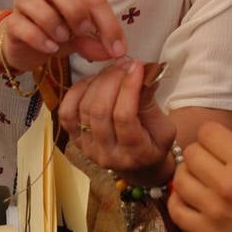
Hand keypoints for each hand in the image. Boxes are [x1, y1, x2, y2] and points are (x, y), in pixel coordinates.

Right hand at [0, 0, 126, 71]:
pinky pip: (19, 23)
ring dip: (52, 21)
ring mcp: (24, 3)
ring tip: (63, 39)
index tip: (117, 49)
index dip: (107, 23)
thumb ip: (97, 43)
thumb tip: (115, 51)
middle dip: (75, 10)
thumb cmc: (57, 36)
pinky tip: (49, 48)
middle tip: (84, 32)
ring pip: (33, 0)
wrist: (26, 49)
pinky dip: (37, 37)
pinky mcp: (11, 23)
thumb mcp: (81, 40)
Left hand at [59, 58, 176, 183]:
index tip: (136, 66)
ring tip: (113, 70)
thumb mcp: (165, 127)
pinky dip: (77, 91)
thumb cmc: (154, 145)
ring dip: (97, 82)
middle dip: (111, 80)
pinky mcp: (75, 139)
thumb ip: (151, 103)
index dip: (128, 87)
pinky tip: (93, 81)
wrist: (139, 167)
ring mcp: (87, 148)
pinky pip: (66, 112)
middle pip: (99, 111)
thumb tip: (143, 73)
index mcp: (135, 152)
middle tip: (124, 64)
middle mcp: (106, 153)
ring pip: (83, 108)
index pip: (124, 116)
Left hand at [168, 123, 231, 231]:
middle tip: (207, 164)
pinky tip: (189, 200)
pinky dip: (177, 201)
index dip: (210, 136)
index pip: (208, 131)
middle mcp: (229, 181)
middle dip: (198, 154)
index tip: (215, 145)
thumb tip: (225, 149)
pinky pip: (176, 209)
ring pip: (180, 178)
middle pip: (190, 152)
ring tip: (198, 182)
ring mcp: (214, 209)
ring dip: (187, 176)